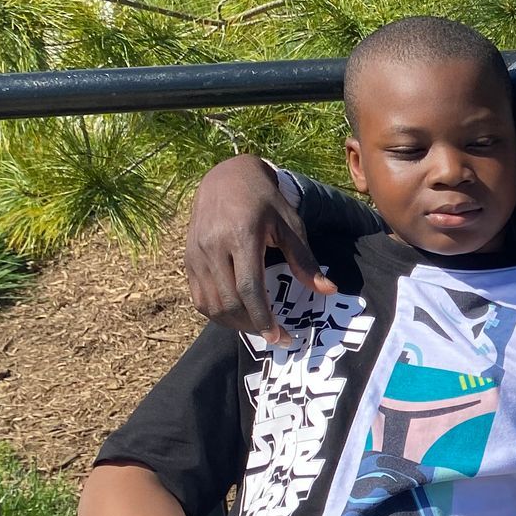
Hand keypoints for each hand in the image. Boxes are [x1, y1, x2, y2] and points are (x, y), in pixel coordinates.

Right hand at [185, 155, 335, 342]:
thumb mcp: (290, 224)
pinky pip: (198, 297)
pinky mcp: (188, 259)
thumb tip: (328, 290)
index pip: (249, 288)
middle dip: (252, 326)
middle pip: (229, 301)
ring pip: (211, 304)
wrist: (226, 178)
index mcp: (241, 236)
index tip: (279, 336)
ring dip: (234, 323)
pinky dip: (217, 313)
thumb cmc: (265, 201)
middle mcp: (213, 247)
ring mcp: (196, 254)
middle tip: (275, 336)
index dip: (263, 317)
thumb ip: (304, 260)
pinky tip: (237, 316)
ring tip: (258, 328)